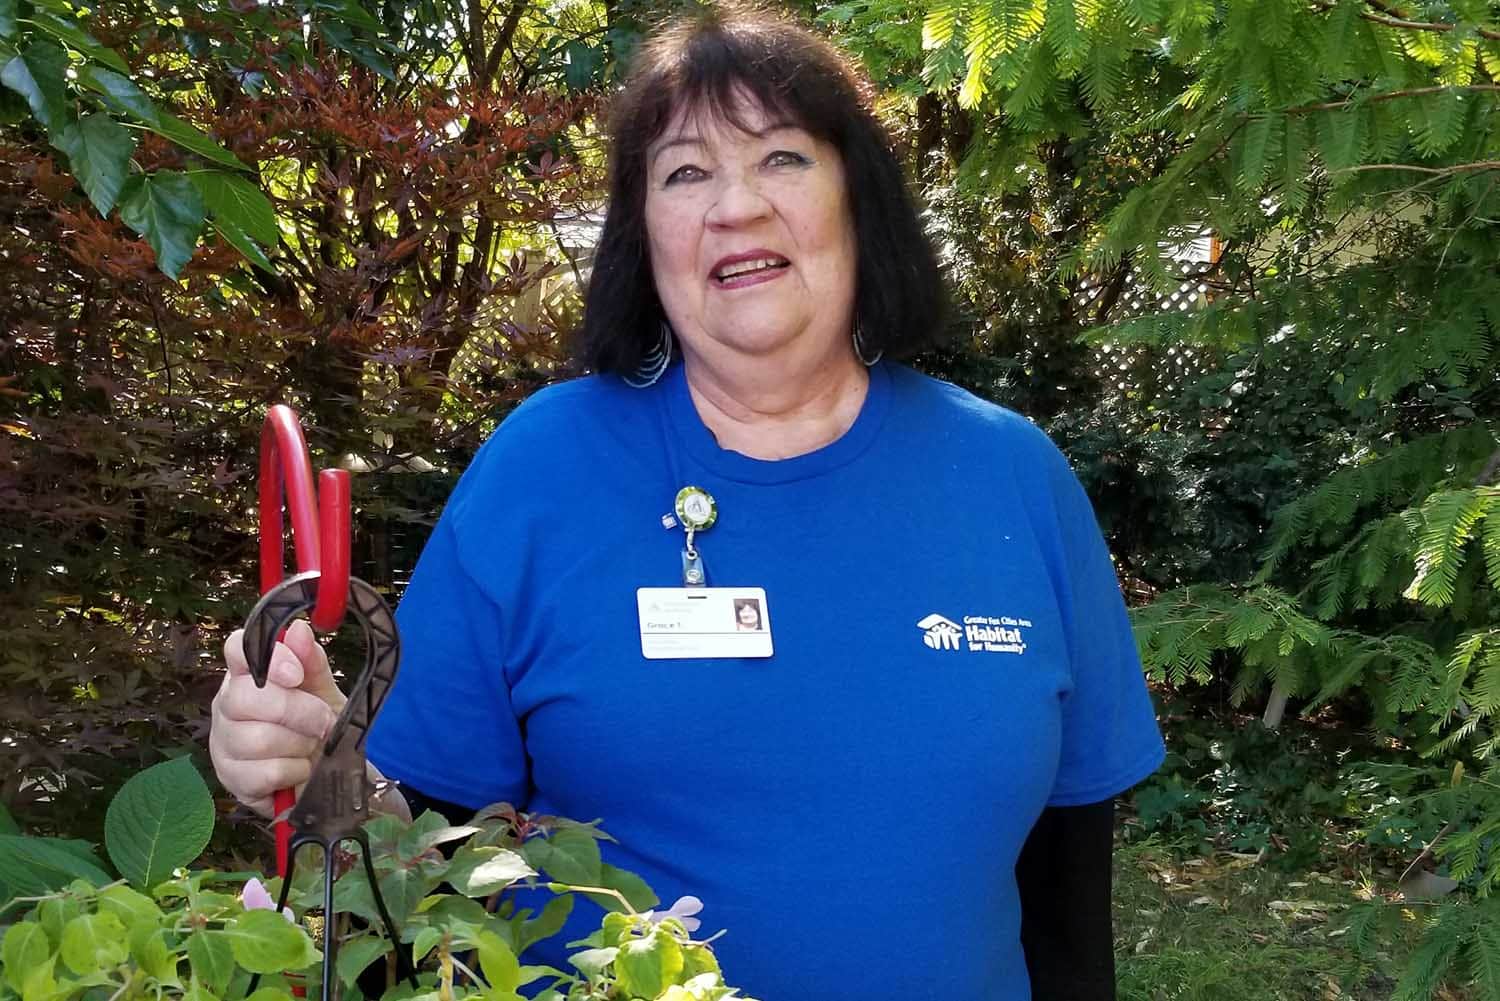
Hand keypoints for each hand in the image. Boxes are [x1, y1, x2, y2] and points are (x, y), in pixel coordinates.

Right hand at [210, 619, 344, 817]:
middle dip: (297, 711)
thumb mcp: (322, 689)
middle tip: (323, 720)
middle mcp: (226, 704)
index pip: (236, 648)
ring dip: (299, 744)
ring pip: (257, 740)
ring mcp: (222, 743)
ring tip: (310, 744)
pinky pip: (265, 774)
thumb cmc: (317, 722)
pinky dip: (294, 772)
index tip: (296, 675)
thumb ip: (311, 661)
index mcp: (246, 674)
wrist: (325, 770)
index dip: (268, 659)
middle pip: (246, 698)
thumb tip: (298, 629)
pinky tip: (299, 769)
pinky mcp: (230, 778)